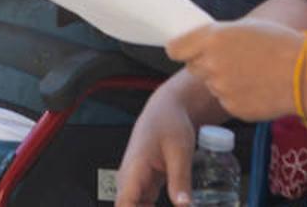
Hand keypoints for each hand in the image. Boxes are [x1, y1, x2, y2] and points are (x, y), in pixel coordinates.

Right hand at [115, 82, 197, 206]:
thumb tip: (183, 205)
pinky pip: (144, 206)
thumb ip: (180, 181)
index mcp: (133, 169)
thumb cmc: (169, 122)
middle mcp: (129, 178)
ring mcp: (135, 182)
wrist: (167, 108)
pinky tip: (176, 204)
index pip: (123, 205)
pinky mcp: (144, 184)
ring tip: (178, 202)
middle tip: (177, 203)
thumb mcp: (179, 151)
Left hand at [166, 20, 302, 121]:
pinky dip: (237, 96)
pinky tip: (257, 88)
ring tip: (251, 73)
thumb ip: (218, 35)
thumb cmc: (282, 43)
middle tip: (230, 60)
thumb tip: (201, 42)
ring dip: (223, 80)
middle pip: (193, 67)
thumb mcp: (246, 27)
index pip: (175, 49)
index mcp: (213, 38)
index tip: (187, 50)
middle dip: (205, 64)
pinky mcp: (233, 108)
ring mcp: (221, 88)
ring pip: (211, 84)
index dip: (182, 49)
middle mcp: (211, 64)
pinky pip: (226, 100)